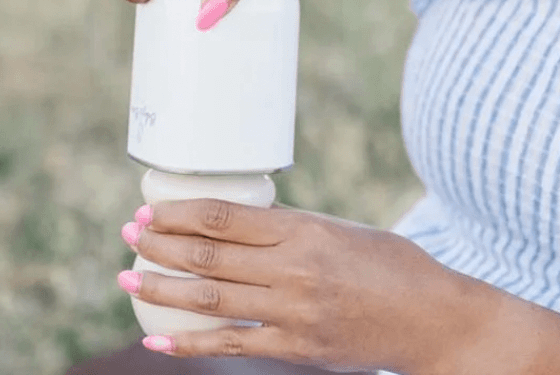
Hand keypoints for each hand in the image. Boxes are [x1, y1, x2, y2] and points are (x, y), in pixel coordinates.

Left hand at [117, 199, 485, 373]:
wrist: (433, 319)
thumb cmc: (392, 267)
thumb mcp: (343, 231)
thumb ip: (292, 230)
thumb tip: (237, 224)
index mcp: (306, 230)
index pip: (225, 217)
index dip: (179, 213)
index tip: (149, 210)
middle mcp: (295, 269)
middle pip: (208, 255)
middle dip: (158, 244)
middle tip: (128, 236)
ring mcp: (293, 312)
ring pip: (210, 299)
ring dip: (160, 288)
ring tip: (126, 279)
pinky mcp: (296, 349)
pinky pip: (231, 345)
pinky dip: (189, 343)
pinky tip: (158, 341)